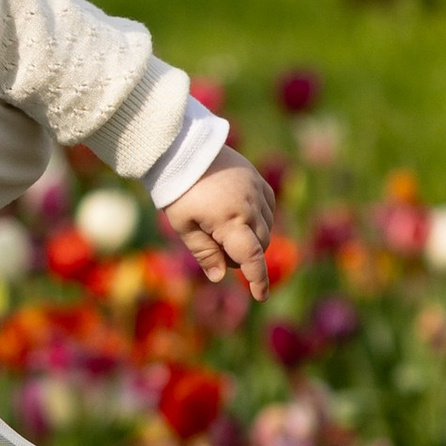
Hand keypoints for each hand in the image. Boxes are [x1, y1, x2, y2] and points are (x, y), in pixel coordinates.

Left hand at [165, 153, 275, 301]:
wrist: (183, 149)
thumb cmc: (178, 190)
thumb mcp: (183, 225)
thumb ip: (203, 252)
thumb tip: (219, 277)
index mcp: (230, 220)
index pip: (252, 257)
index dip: (258, 279)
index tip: (260, 296)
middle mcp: (250, 206)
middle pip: (260, 245)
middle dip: (242, 255)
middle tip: (215, 246)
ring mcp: (257, 191)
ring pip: (266, 227)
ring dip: (251, 237)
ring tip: (220, 226)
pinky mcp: (257, 180)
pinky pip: (268, 207)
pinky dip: (258, 218)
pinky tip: (237, 214)